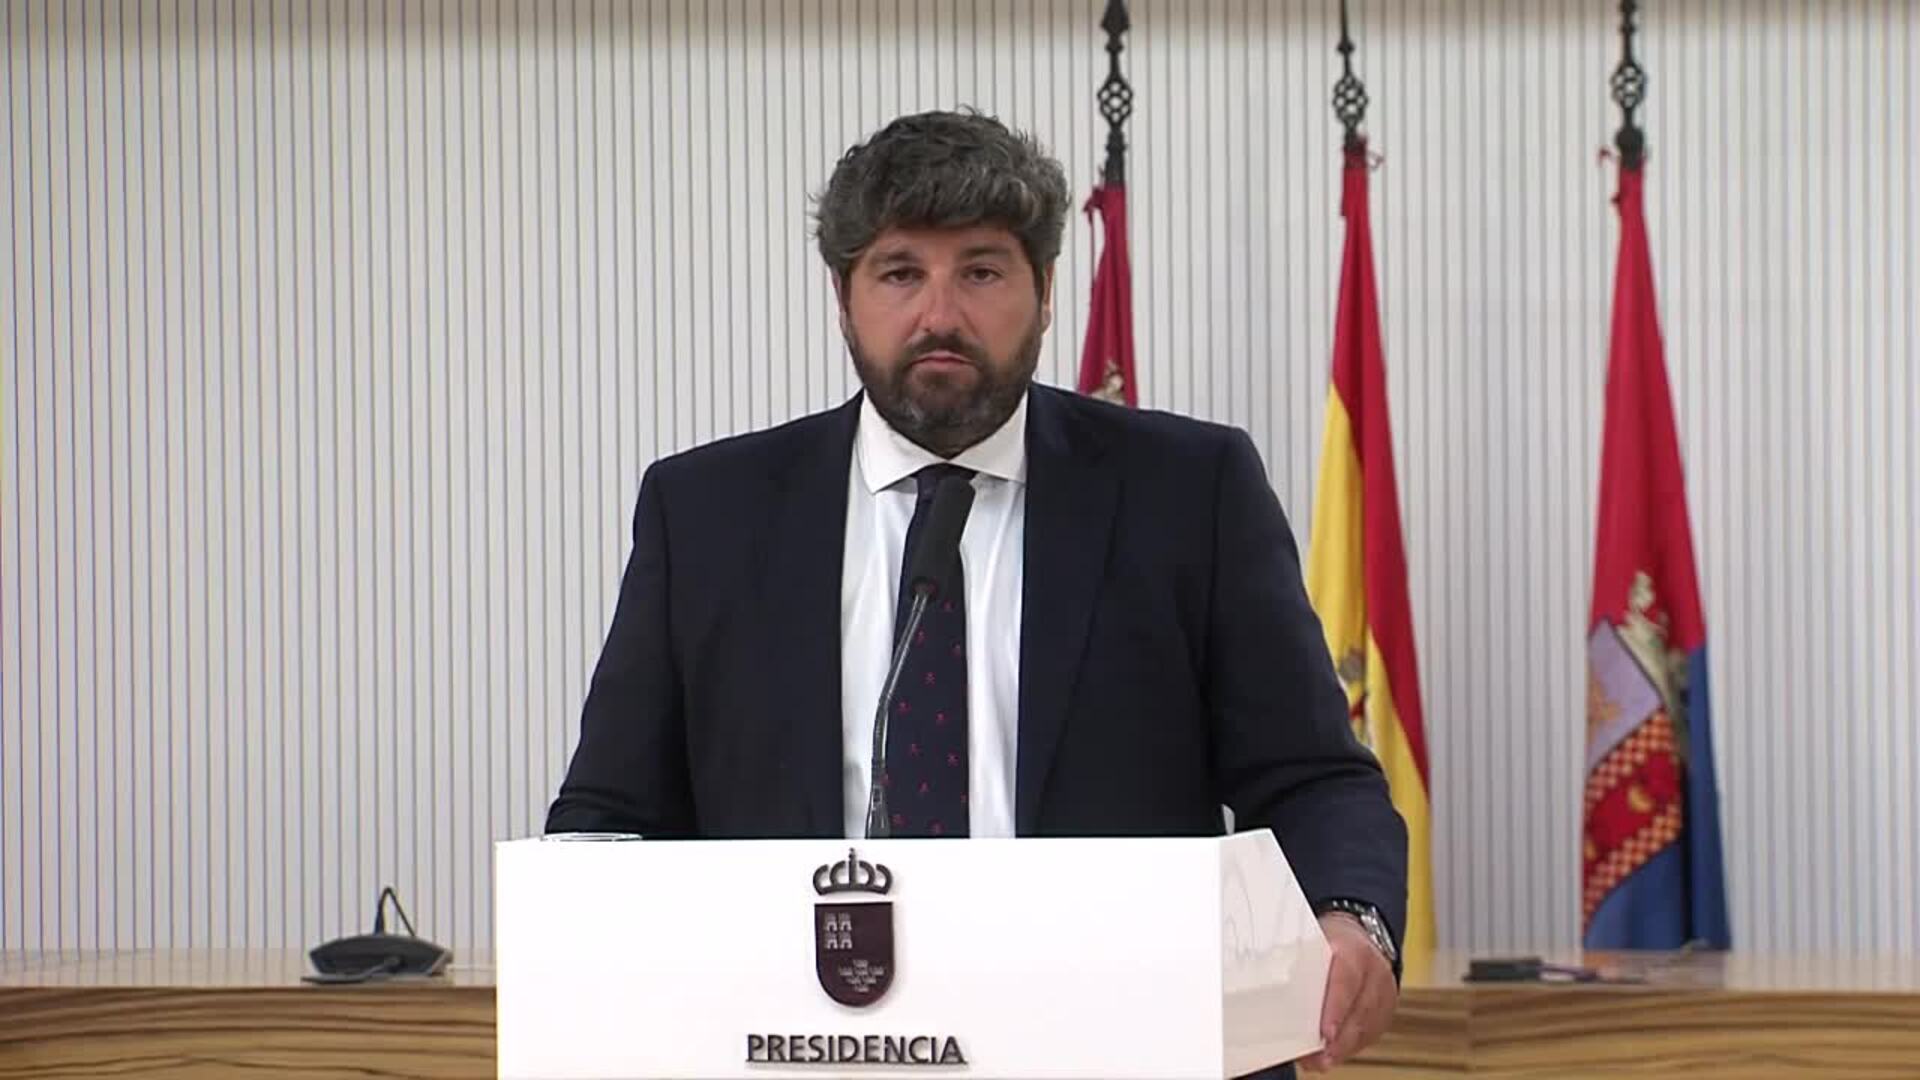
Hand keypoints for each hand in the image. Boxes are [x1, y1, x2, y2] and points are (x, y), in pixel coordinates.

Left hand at [1300, 912, 1397, 1072]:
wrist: (1360, 936)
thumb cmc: (1329, 942)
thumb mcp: (1311, 941)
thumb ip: (1295, 961)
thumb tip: (1267, 986)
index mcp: (1351, 948)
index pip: (1345, 980)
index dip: (1335, 1009)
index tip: (1324, 1033)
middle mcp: (1373, 970)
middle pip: (1359, 1009)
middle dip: (1338, 1038)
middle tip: (1317, 1057)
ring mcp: (1383, 991)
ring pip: (1366, 1025)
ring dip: (1342, 1048)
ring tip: (1319, 1061)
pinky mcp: (1385, 1009)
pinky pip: (1370, 1033)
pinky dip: (1349, 1047)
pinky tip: (1332, 1055)